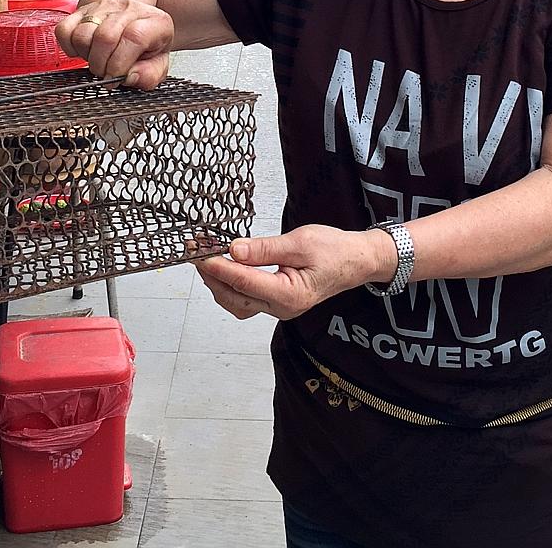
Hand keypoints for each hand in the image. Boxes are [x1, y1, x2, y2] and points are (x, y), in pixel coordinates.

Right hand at [55, 0, 173, 88]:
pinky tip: (84, 51)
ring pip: (82, 34)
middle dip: (101, 65)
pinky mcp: (82, 9)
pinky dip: (69, 47)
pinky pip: (64, 30)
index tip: (116, 78)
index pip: (135, 37)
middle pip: (105, 37)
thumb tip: (130, 77)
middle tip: (106, 73)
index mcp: (155, 22)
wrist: (135, 15)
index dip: (121, 64)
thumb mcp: (159, 63)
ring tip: (98, 60)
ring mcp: (104, 7)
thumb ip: (150, 75)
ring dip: (86, 56)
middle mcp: (129, 9)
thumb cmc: (147, 43)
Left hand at [193, 225, 396, 320]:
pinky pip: (244, 299)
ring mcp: (277, 308)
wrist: (357, 261)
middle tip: (194, 250)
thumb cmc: (335, 250)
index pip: (244, 282)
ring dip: (217, 281)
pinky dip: (229, 284)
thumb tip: (234, 250)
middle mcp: (281, 308)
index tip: (199, 252)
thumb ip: (265, 249)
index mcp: (290, 295)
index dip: (218, 266)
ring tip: (203, 256)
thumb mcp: (300, 242)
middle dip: (211, 274)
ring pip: (236, 301)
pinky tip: (222, 267)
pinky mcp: (275, 302)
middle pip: (234, 296)